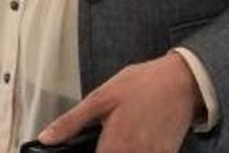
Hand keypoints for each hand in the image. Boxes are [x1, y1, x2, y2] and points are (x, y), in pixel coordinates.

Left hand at [38, 52, 203, 152]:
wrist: (182, 82)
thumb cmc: (141, 85)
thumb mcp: (101, 97)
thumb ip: (71, 122)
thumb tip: (46, 138)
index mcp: (115, 145)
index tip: (89, 147)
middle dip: (104, 151)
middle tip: (105, 137)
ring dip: (121, 150)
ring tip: (120, 136)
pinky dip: (137, 150)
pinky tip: (135, 139)